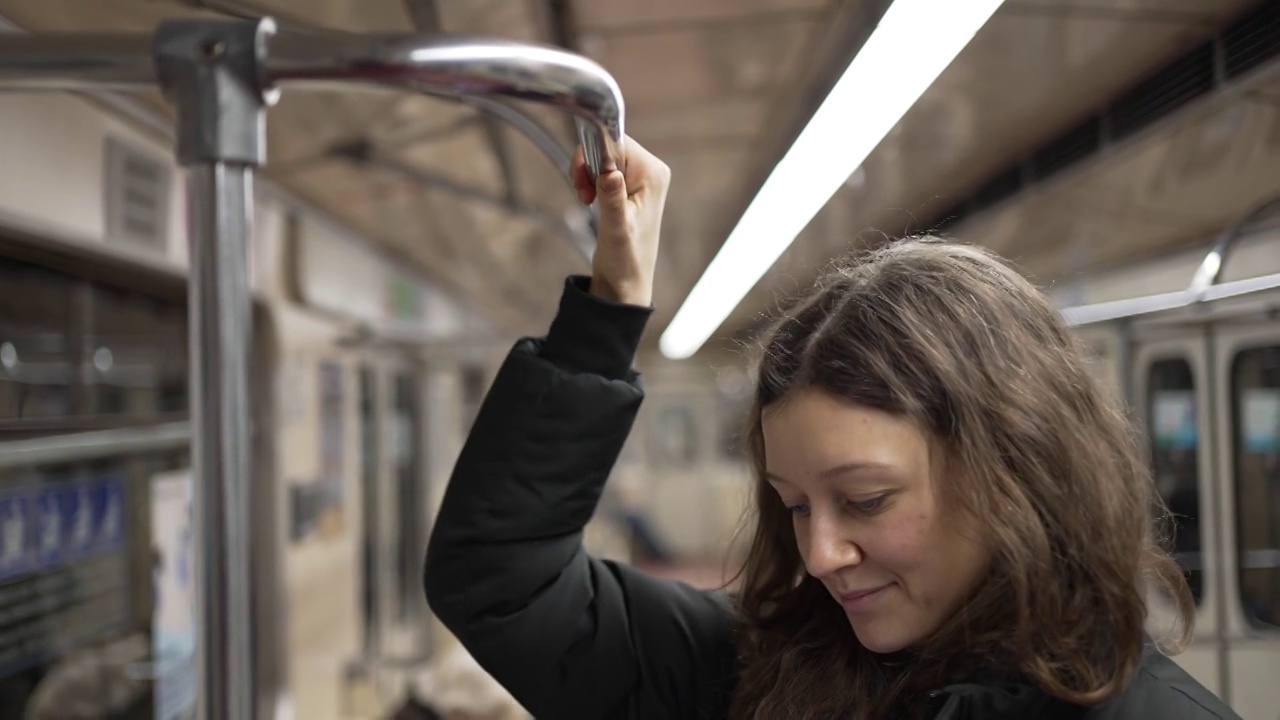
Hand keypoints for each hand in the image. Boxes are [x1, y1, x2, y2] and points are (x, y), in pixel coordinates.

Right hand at [571, 136, 669, 306]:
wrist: (625, 280)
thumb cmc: (625, 259)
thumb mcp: (616, 229)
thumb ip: (613, 198)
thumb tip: (609, 171)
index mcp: (652, 174)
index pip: (616, 141)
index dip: (593, 156)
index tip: (583, 181)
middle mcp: (651, 170)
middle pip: (609, 145)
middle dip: (588, 165)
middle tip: (584, 194)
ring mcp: (642, 177)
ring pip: (603, 155)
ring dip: (587, 173)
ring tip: (587, 199)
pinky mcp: (630, 185)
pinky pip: (604, 167)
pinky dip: (591, 179)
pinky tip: (591, 198)